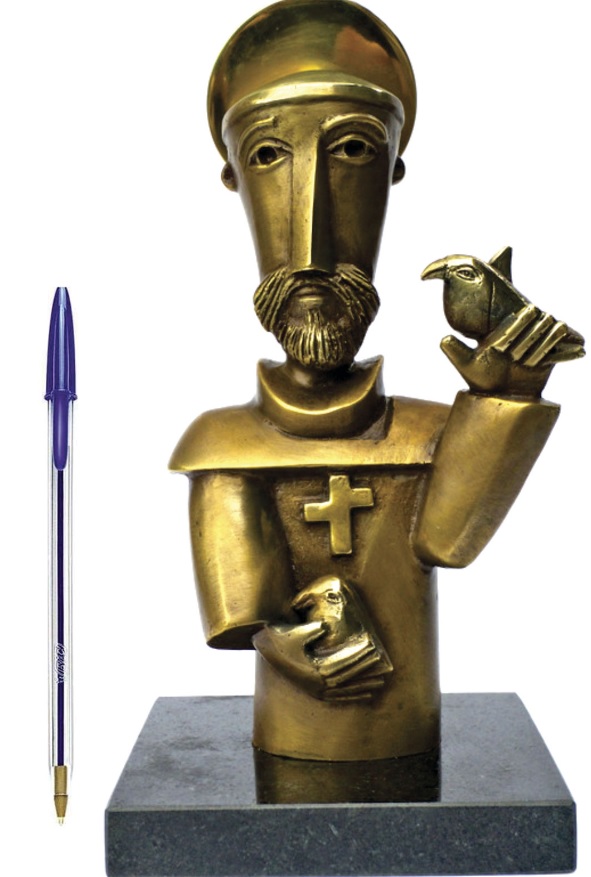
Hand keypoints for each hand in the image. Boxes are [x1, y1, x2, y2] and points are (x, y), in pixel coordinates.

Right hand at [253, 621, 386, 701]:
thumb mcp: (293, 632)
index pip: (342, 663)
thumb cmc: (280, 638)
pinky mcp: (314, 693)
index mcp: (312, 671)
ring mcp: (315, 691)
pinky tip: (366, 694)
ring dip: (364, 687)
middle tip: (383, 664)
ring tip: (381, 682)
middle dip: (365, 671)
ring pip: (345, 691)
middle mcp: (315, 685)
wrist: (265, 648)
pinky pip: (338, 697)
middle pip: (347, 679)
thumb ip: (310, 629)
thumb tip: (325, 626)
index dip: (358, 655)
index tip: (372, 648)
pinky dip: (353, 696)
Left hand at [441, 304, 583, 396]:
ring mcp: (539, 342)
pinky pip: (566, 346)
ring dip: (546, 344)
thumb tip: (443, 338)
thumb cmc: (482, 382)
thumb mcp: (467, 366)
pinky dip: (570, 349)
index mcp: (506, 329)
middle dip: (531, 338)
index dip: (514, 330)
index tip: (504, 349)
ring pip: (555, 328)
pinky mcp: (552, 354)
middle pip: (539, 319)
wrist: (502, 400)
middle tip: (519, 360)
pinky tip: (579, 351)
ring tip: (532, 363)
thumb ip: (456, 351)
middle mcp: (524, 332)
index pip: (517, 318)